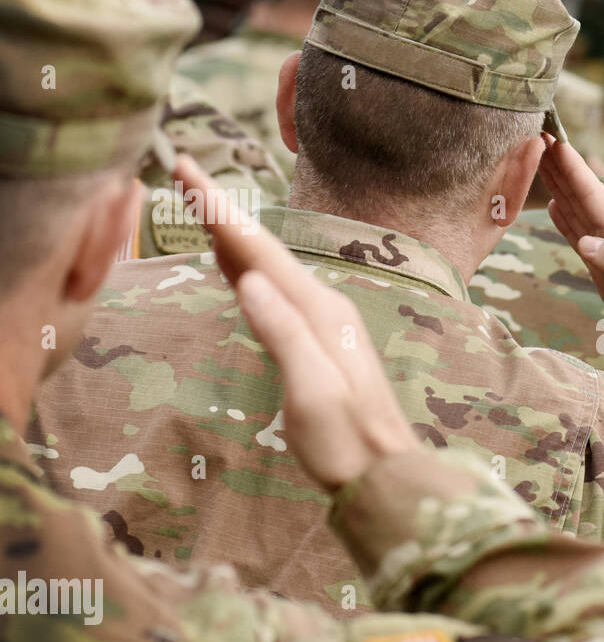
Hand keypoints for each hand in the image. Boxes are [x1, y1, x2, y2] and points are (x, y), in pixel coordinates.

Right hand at [173, 155, 416, 490]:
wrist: (383, 472)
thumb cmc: (345, 440)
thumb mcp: (310, 391)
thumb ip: (283, 335)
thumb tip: (251, 282)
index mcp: (318, 313)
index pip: (260, 252)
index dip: (220, 212)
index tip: (186, 171)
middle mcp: (324, 308)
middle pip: (264, 249)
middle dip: (222, 210)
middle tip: (182, 169)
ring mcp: (324, 323)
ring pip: (269, 266)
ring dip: (233, 233)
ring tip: (200, 202)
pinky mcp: (319, 341)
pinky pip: (276, 290)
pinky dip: (249, 267)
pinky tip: (238, 264)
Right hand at [537, 135, 603, 317]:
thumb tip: (587, 242)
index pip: (594, 195)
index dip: (573, 169)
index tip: (555, 141)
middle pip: (583, 193)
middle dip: (562, 166)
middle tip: (540, 137)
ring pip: (578, 208)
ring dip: (559, 184)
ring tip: (540, 162)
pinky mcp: (602, 264)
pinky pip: (578, 232)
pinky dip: (564, 216)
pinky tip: (553, 204)